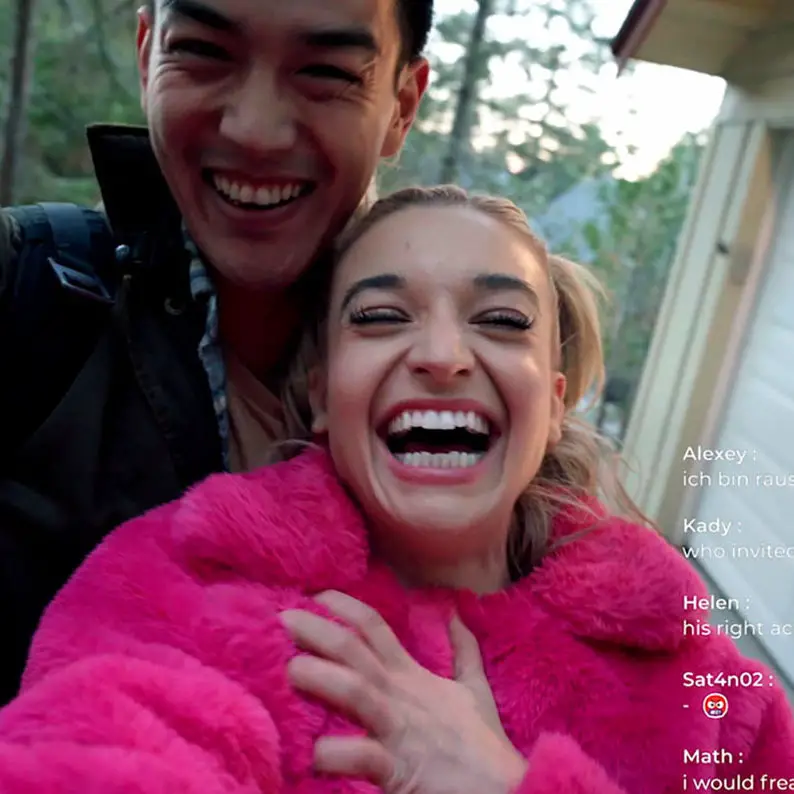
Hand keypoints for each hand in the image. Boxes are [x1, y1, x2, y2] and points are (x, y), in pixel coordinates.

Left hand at [280, 591, 527, 793]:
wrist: (507, 792)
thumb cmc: (483, 745)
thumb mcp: (474, 690)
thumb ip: (463, 651)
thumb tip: (457, 615)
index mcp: (412, 676)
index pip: (374, 628)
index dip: (344, 606)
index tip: (316, 594)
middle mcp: (401, 695)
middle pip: (355, 651)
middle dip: (318, 631)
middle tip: (283, 617)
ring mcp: (399, 730)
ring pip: (356, 692)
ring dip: (320, 678)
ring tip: (290, 670)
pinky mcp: (399, 769)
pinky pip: (362, 757)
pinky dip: (334, 754)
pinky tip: (311, 753)